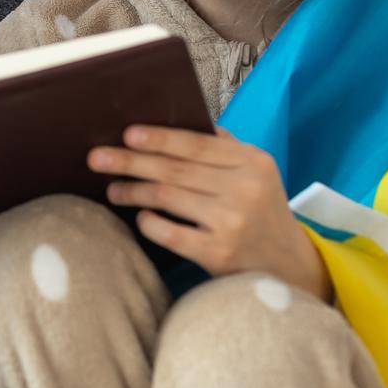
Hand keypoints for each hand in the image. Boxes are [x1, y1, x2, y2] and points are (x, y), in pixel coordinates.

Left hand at [88, 126, 331, 300]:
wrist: (290, 265)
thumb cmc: (261, 210)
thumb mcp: (256, 172)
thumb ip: (223, 148)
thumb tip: (175, 122)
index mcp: (252, 162)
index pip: (197, 144)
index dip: (159, 138)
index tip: (128, 133)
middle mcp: (244, 190)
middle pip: (175, 169)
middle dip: (131, 162)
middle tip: (97, 158)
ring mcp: (232, 223)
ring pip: (167, 197)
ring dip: (133, 191)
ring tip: (112, 190)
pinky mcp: (219, 255)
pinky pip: (170, 233)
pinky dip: (149, 223)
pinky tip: (139, 217)